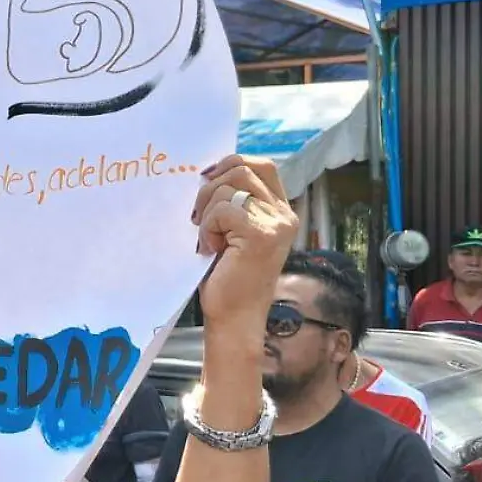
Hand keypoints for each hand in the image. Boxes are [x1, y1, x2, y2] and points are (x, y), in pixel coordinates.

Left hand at [193, 155, 297, 323]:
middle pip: (242, 168)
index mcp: (280, 211)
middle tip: (197, 217)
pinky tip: (210, 248)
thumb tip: (206, 173)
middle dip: (209, 187)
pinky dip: (208, 227)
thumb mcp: (232, 231)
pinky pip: (223, 209)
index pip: (262, 165)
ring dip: (207, 210)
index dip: (231, 163)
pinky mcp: (261, 235)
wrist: (234, 318)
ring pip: (230, 186)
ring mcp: (276, 224)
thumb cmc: (227, 277)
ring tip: (207, 238)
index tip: (205, 179)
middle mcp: (284, 215)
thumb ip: (232, 202)